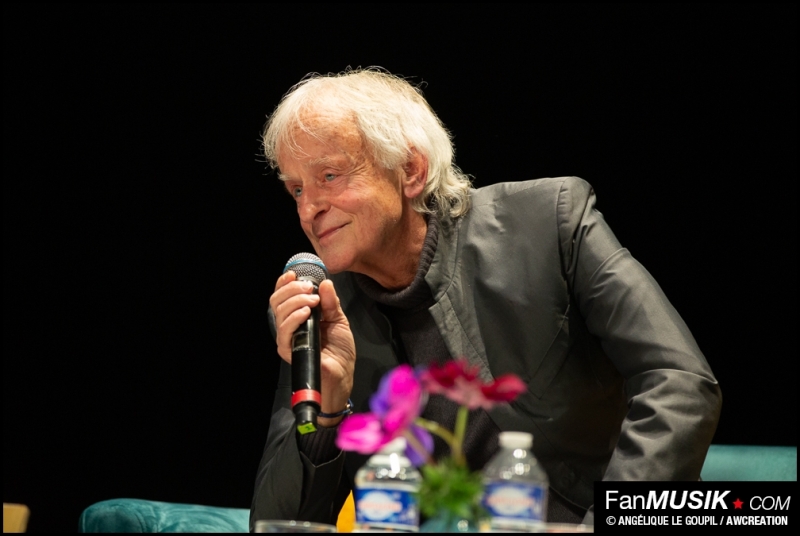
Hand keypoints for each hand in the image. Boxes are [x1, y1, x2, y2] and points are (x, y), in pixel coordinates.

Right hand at [270, 271, 355, 426]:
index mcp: (299, 316)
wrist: (342, 374)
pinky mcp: (289, 350)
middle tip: (309, 289)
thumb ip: (331, 302)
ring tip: (312, 301)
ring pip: (279, 313)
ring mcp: (288, 338)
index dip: (284, 283)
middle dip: (291, 289)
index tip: (293, 274)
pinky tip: (306, 313)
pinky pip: (285, 331)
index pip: (283, 296)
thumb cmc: (340, 351)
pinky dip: (294, 318)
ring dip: (295, 301)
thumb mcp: (338, 320)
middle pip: (276, 301)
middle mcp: (290, 326)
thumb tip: (325, 283)